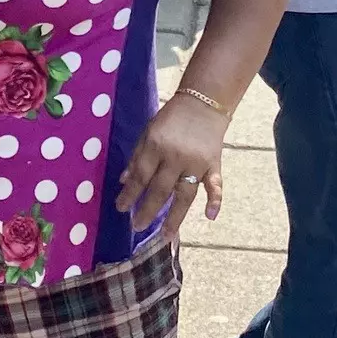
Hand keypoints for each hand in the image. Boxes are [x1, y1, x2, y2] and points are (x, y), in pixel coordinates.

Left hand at [116, 92, 226, 241]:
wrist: (203, 103)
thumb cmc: (171, 118)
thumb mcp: (147, 131)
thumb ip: (137, 156)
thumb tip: (124, 180)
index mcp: (156, 146)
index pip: (140, 176)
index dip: (129, 194)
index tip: (121, 209)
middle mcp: (175, 157)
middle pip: (160, 189)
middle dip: (147, 210)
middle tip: (138, 227)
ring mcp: (196, 162)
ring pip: (185, 194)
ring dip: (175, 217)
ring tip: (166, 235)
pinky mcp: (214, 164)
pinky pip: (215, 184)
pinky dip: (215, 200)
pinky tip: (210, 216)